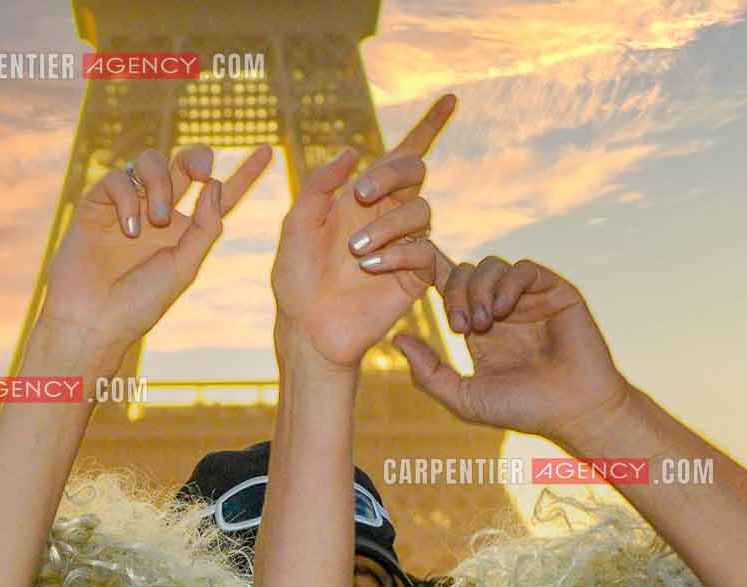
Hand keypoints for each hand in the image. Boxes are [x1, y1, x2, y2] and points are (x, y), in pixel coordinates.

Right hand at [39, 143, 271, 355]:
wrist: (93, 320)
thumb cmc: (139, 303)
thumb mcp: (184, 269)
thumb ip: (205, 228)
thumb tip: (213, 184)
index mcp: (185, 230)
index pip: (218, 195)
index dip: (245, 173)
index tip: (268, 151)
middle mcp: (158, 211)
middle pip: (183, 164)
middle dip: (196, 157)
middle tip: (200, 172)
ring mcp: (128, 205)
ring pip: (151, 163)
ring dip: (160, 185)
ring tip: (156, 220)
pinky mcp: (97, 204)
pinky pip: (118, 179)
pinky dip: (127, 198)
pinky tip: (128, 229)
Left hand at [273, 96, 455, 370]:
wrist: (307, 326)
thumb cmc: (296, 277)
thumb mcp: (296, 224)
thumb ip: (319, 186)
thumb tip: (350, 152)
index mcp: (362, 198)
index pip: (401, 155)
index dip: (428, 126)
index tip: (450, 99)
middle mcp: (388, 214)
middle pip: (414, 170)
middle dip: (390, 174)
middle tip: (359, 194)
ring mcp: (404, 243)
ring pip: (420, 211)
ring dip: (387, 226)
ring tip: (355, 253)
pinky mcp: (415, 275)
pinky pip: (422, 250)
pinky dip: (397, 254)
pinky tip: (370, 268)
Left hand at [395, 257, 632, 441]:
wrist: (575, 412)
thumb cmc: (523, 410)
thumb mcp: (464, 398)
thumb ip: (429, 373)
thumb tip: (397, 338)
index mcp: (477, 329)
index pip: (447, 289)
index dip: (427, 279)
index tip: (419, 290)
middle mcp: (501, 309)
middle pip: (464, 272)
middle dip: (454, 293)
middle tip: (460, 327)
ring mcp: (528, 299)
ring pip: (490, 265)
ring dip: (479, 290)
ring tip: (484, 324)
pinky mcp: (555, 292)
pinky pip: (524, 268)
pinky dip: (508, 283)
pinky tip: (503, 310)